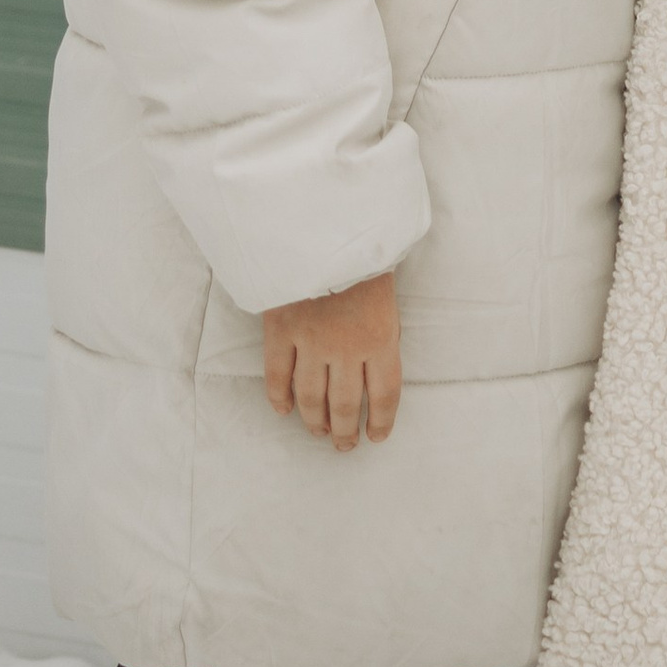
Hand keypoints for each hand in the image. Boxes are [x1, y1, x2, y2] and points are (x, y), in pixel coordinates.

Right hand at [261, 269, 401, 449]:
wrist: (327, 221)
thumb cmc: (366, 251)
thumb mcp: (389, 292)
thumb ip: (383, 329)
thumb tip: (377, 364)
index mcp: (381, 336)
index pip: (384, 395)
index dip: (380, 422)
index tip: (376, 436)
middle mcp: (346, 347)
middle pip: (345, 406)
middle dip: (344, 432)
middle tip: (343, 445)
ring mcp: (311, 340)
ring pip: (310, 398)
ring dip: (314, 422)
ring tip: (318, 432)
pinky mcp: (281, 329)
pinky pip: (277, 375)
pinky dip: (278, 397)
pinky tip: (284, 410)